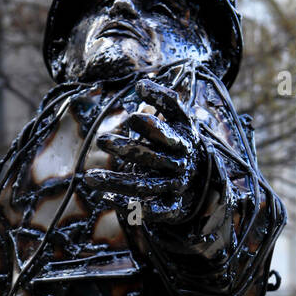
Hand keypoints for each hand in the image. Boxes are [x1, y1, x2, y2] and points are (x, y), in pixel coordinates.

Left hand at [84, 77, 207, 225]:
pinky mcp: (171, 206)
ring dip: (116, 183)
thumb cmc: (182, 140)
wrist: (205, 177)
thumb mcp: (180, 118)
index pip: (167, 135)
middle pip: (151, 159)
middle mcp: (178, 165)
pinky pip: (152, 210)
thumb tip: (140, 84)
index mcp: (182, 142)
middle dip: (127, 150)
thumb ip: (163, 100)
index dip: (152, 127)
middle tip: (101, 140)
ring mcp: (174, 187)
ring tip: (89, 178)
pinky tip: (109, 199)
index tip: (131, 117)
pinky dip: (132, 207)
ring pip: (144, 186)